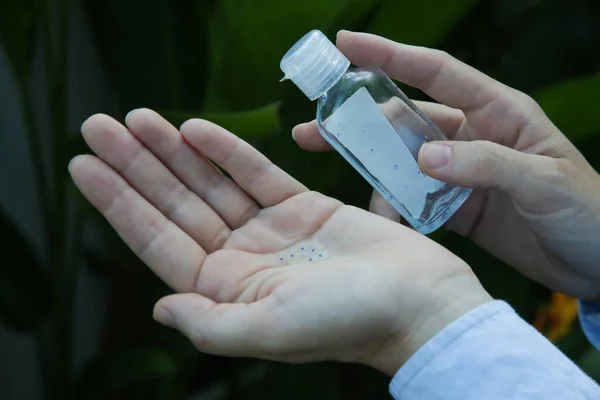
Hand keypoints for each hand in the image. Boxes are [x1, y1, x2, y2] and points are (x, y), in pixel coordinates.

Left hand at [69, 109, 489, 374]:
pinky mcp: (301, 207)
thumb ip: (210, 326)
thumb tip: (160, 308)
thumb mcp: (273, 331)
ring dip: (173, 152)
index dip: (118, 203)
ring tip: (137, 119)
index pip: (157, 241)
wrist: (420, 301)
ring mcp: (269, 232)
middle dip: (136, 166)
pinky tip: (196, 129)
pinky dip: (225, 150)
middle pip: (175, 205)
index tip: (84, 166)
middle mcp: (241, 261)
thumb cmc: (352, 322)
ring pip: (209, 184)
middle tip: (99, 126)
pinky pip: (254, 173)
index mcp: (226, 292)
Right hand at [294, 31, 599, 300]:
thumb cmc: (587, 211)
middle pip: (403, 119)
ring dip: (369, 170)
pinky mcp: (454, 206)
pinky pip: (413, 201)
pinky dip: (395, 209)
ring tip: (340, 185)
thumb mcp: (545, 181)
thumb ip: (486, 164)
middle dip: (358, 123)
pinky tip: (384, 221)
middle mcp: (471, 135)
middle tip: (313, 130)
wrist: (597, 263)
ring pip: (401, 162)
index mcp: (497, 111)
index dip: (390, 55)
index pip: (436, 72)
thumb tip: (424, 157)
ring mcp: (459, 171)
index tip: (346, 43)